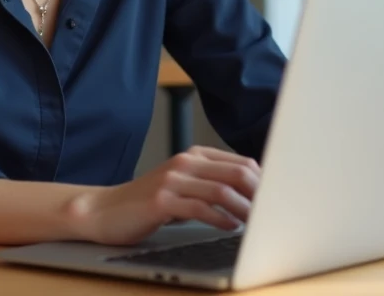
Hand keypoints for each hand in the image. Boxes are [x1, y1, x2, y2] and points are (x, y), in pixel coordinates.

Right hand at [70, 146, 259, 245]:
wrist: (104, 210)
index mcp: (194, 156)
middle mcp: (185, 163)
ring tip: (256, 223)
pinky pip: (200, 208)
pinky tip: (231, 227)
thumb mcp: (183, 188)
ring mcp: (172, 180)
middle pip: (236, 173)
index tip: (279, 201)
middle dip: (260, 194)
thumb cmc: (148, 203)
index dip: (265, 183)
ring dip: (245, 209)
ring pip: (222, 190)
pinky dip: (220, 218)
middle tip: (274, 213)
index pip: (241, 163)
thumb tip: (254, 197)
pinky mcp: (161, 200)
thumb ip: (211, 186)